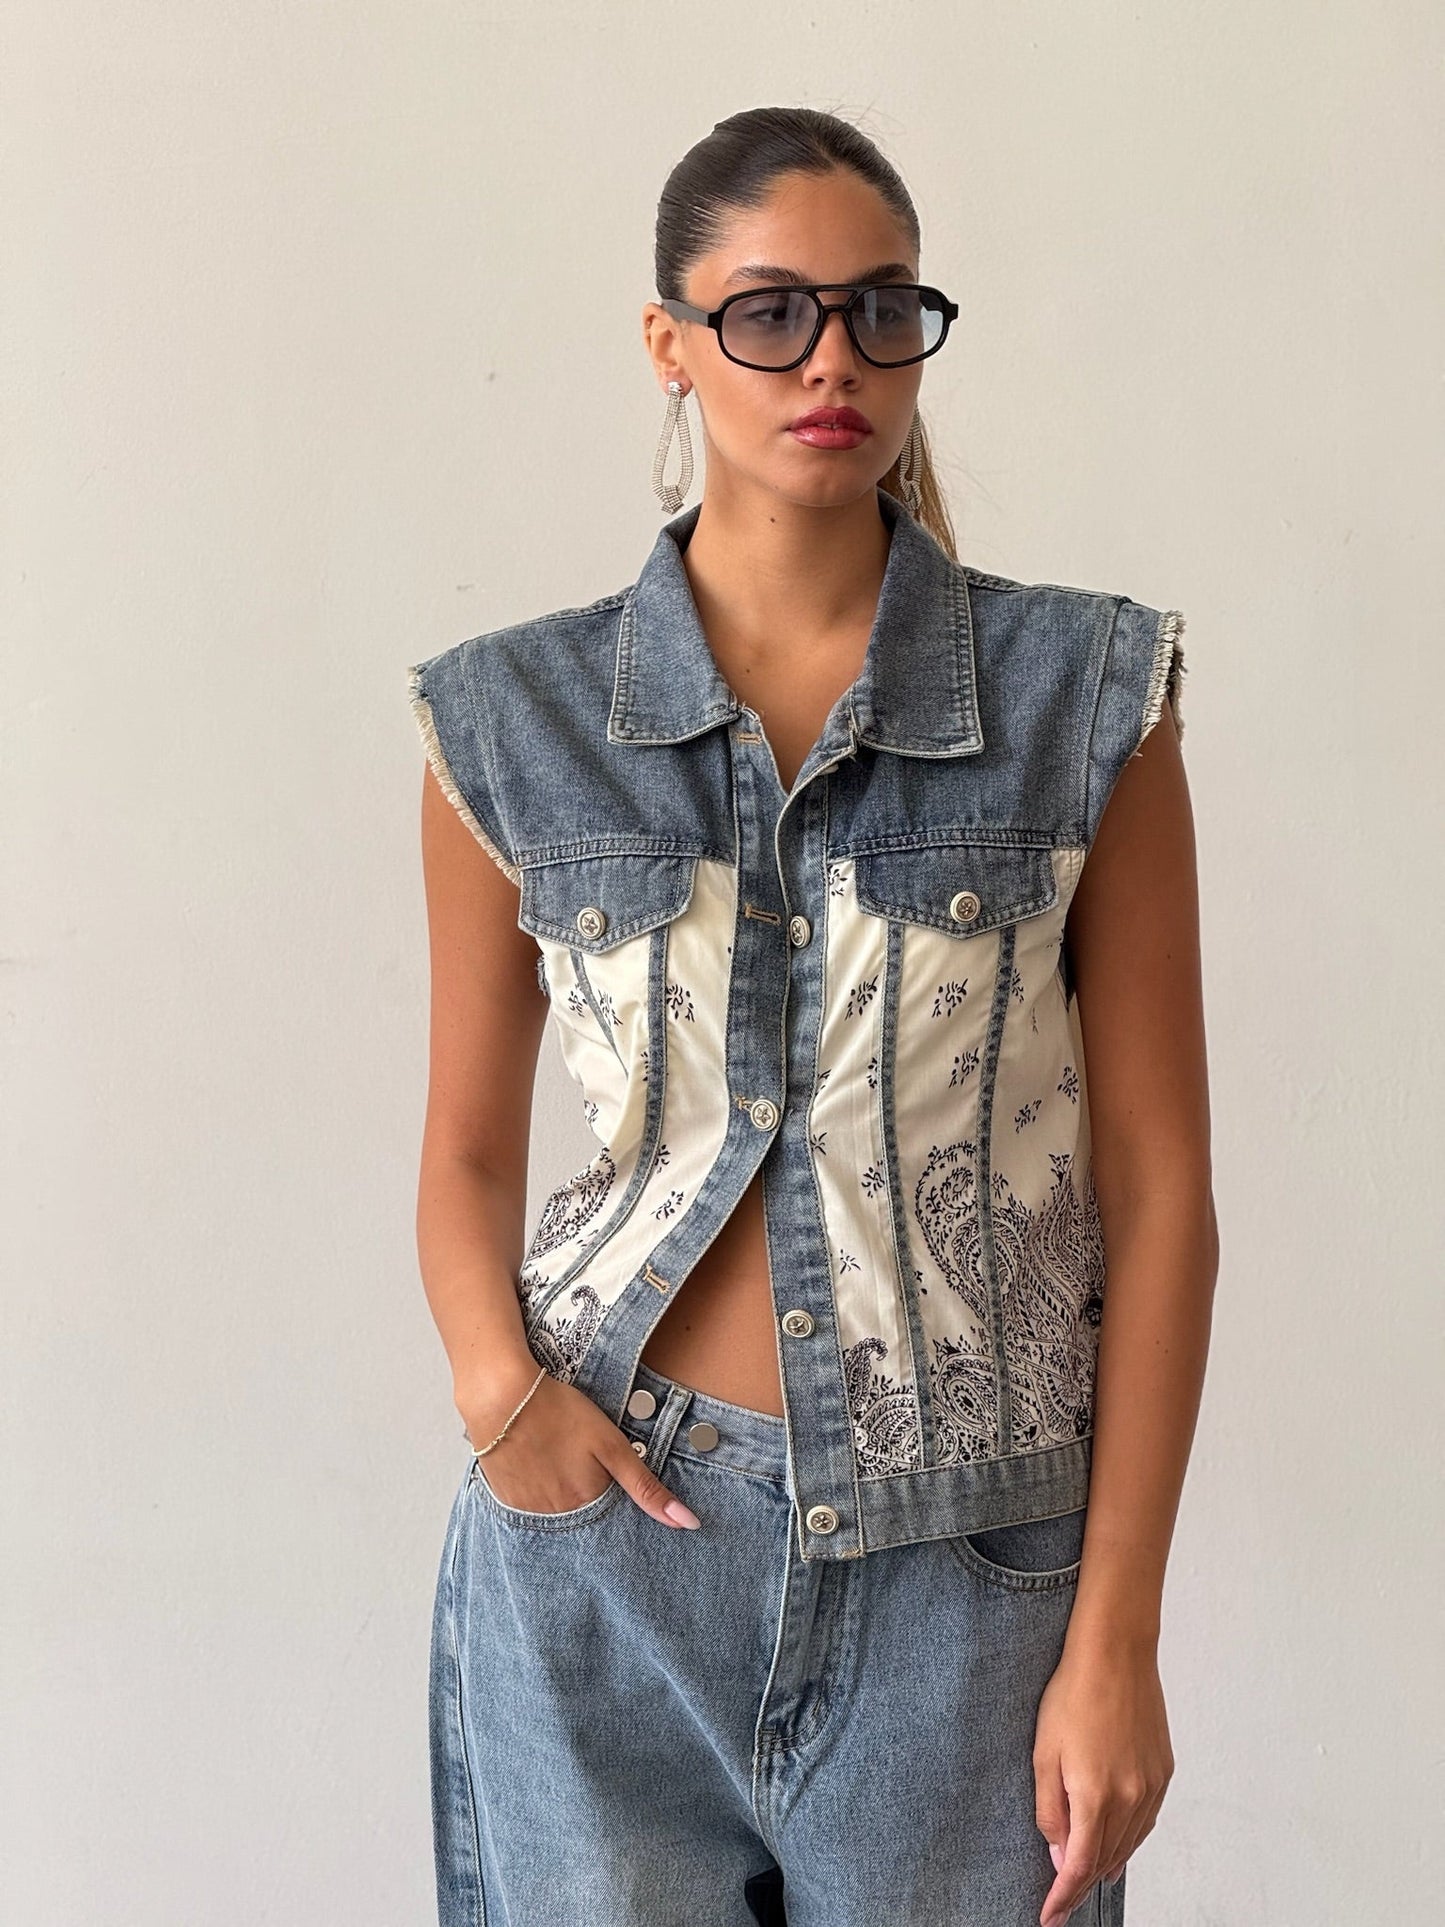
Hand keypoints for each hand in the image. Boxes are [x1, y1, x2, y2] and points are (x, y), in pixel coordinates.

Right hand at [457, 1362, 700, 1527]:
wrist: (501, 1396)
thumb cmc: (560, 1413)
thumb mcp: (612, 1445)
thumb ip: (647, 1487)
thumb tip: (688, 1524)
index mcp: (588, 1504)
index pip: (613, 1520)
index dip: (615, 1497)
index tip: (608, 1476)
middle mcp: (558, 1518)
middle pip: (583, 1518)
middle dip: (588, 1499)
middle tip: (577, 1461)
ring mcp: (529, 1512)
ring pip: (557, 1514)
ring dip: (561, 1496)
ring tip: (556, 1460)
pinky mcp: (505, 1500)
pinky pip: (530, 1508)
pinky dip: (537, 1492)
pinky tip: (537, 1466)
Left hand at [1033, 1638, 1173, 1926]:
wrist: (1116, 1653)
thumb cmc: (1073, 1694)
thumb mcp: (1044, 1753)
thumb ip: (1051, 1811)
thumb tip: (1061, 1856)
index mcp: (1097, 1796)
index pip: (1080, 1867)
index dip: (1064, 1897)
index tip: (1050, 1917)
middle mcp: (1131, 1799)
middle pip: (1106, 1860)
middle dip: (1082, 1884)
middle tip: (1062, 1901)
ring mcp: (1152, 1786)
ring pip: (1129, 1844)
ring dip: (1108, 1865)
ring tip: (1089, 1880)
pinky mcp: (1164, 1772)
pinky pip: (1147, 1821)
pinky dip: (1130, 1840)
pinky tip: (1119, 1844)